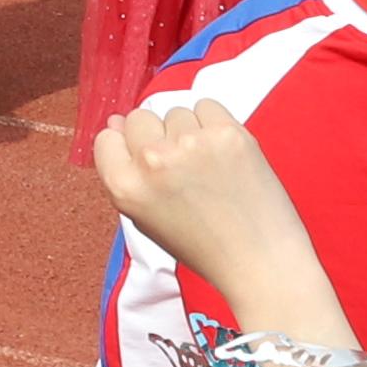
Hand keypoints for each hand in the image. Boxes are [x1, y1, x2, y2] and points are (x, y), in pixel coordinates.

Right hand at [83, 95, 302, 271]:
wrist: (259, 261)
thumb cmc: (203, 245)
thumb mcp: (146, 217)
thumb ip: (127, 171)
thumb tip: (117, 121)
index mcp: (124, 187)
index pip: (107, 137)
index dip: (128, 148)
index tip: (149, 163)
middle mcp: (152, 160)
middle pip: (140, 118)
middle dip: (158, 136)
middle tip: (184, 168)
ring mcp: (190, 143)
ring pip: (176, 112)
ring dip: (189, 131)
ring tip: (209, 168)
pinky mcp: (226, 132)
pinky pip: (208, 106)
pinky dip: (215, 124)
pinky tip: (225, 155)